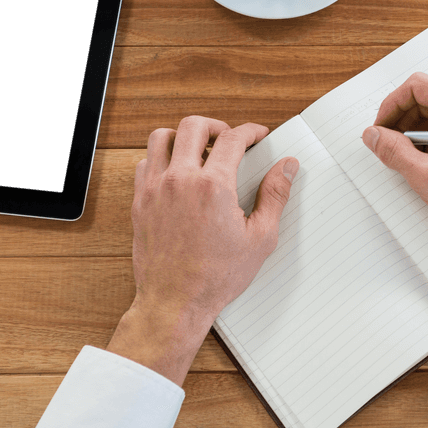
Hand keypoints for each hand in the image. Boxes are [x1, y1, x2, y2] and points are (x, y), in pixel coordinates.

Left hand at [107, 116, 298, 384]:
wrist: (175, 302)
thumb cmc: (216, 276)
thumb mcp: (260, 238)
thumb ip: (275, 196)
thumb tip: (286, 167)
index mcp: (214, 186)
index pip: (233, 138)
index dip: (250, 131)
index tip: (257, 135)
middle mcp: (181, 180)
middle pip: (194, 126)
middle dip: (216, 126)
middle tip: (228, 138)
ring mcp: (156, 189)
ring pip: (162, 137)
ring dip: (183, 136)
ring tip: (199, 149)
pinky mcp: (140, 202)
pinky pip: (145, 162)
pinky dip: (160, 158)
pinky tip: (175, 171)